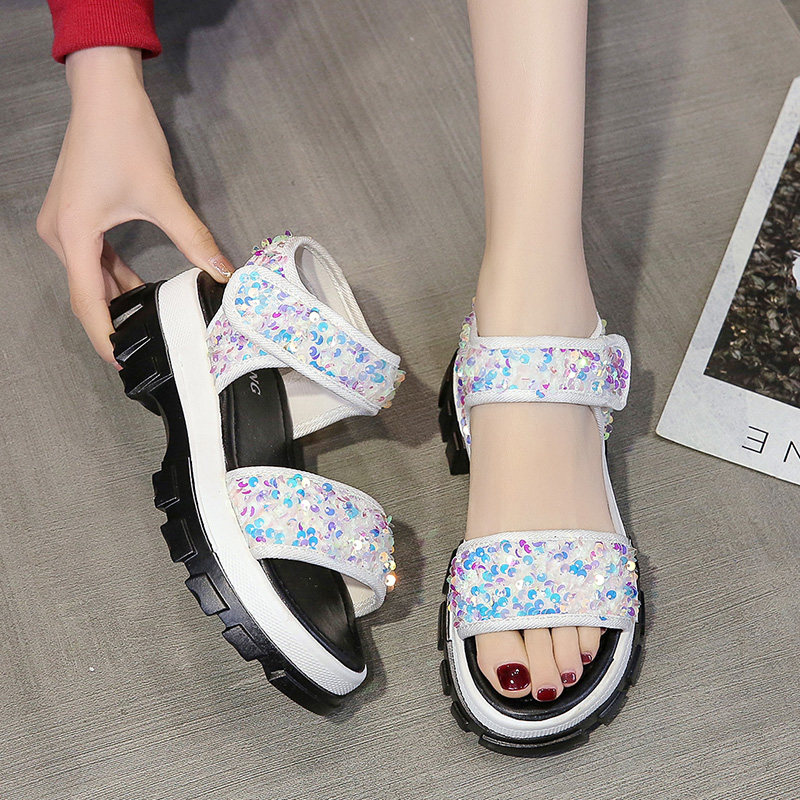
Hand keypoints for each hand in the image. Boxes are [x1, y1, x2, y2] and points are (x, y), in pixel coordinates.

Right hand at [37, 46, 233, 363]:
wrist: (105, 94)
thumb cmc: (125, 136)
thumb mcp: (163, 195)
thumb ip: (193, 238)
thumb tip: (222, 271)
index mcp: (74, 234)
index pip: (88, 300)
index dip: (105, 335)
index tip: (122, 361)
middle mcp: (61, 234)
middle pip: (86, 292)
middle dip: (112, 322)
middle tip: (141, 351)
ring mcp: (65, 225)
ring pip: (89, 276)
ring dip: (116, 299)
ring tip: (144, 325)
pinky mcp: (74, 216)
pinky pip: (92, 258)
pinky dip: (113, 276)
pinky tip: (136, 289)